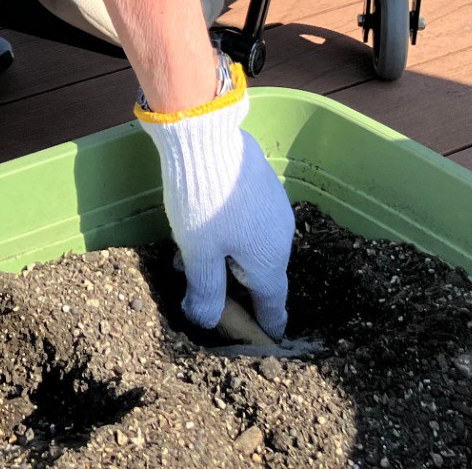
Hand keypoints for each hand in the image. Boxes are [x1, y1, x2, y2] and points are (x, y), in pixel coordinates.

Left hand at [137, 67, 295, 336]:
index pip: (272, 302)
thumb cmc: (203, 201)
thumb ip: (205, 289)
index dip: (268, 322)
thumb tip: (206, 320)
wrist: (206, 134)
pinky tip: (201, 222)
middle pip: (259, 271)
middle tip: (204, 289)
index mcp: (270, 258)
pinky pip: (249, 219)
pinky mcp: (262, 182)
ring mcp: (274, 204)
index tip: (272, 338)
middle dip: (233, 283)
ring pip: (251, 242)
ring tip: (190, 254)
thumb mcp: (198, 252)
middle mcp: (281, 233)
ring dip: (225, 253)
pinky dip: (228, 230)